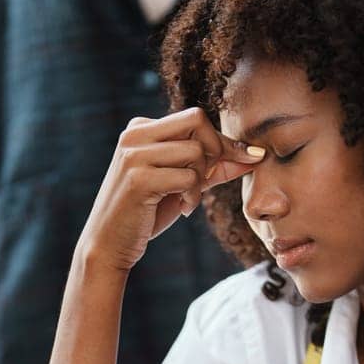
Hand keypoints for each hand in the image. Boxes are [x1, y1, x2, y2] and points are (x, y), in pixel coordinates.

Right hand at [77, 107, 266, 274]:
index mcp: (140, 129)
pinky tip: (182, 209)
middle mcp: (134, 135)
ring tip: (188, 200)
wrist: (109, 245)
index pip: (194, 118)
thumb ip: (213, 167)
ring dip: (201, 181)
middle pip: (197, 121)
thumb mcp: (182, 184)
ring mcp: (134, 155)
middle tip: (207, 180)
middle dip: (214, 151)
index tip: (241, 161)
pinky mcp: (138, 179)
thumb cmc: (146, 213)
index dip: (221, 141)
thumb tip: (254, 155)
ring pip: (195, 151)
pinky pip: (187, 177)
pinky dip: (193, 196)